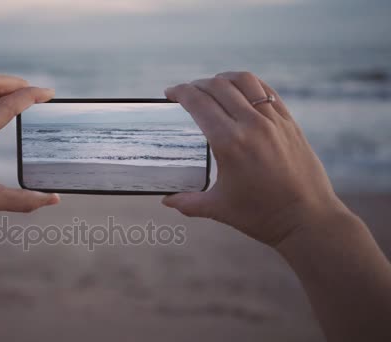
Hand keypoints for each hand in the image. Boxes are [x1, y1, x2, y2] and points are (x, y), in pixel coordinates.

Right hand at [163, 71, 348, 245]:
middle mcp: (251, 125)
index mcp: (229, 143)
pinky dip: (249, 85)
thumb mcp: (218, 209)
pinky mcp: (290, 123)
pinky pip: (266, 92)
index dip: (180, 92)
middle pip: (218, 87)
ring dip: (223, 78)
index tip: (170, 93)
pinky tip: (241, 91)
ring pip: (244, 81)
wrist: (307, 220)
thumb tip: (166, 201)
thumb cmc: (261, 216)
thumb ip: (188, 202)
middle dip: (197, 84)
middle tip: (187, 92)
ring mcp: (273, 121)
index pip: (198, 103)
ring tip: (213, 85)